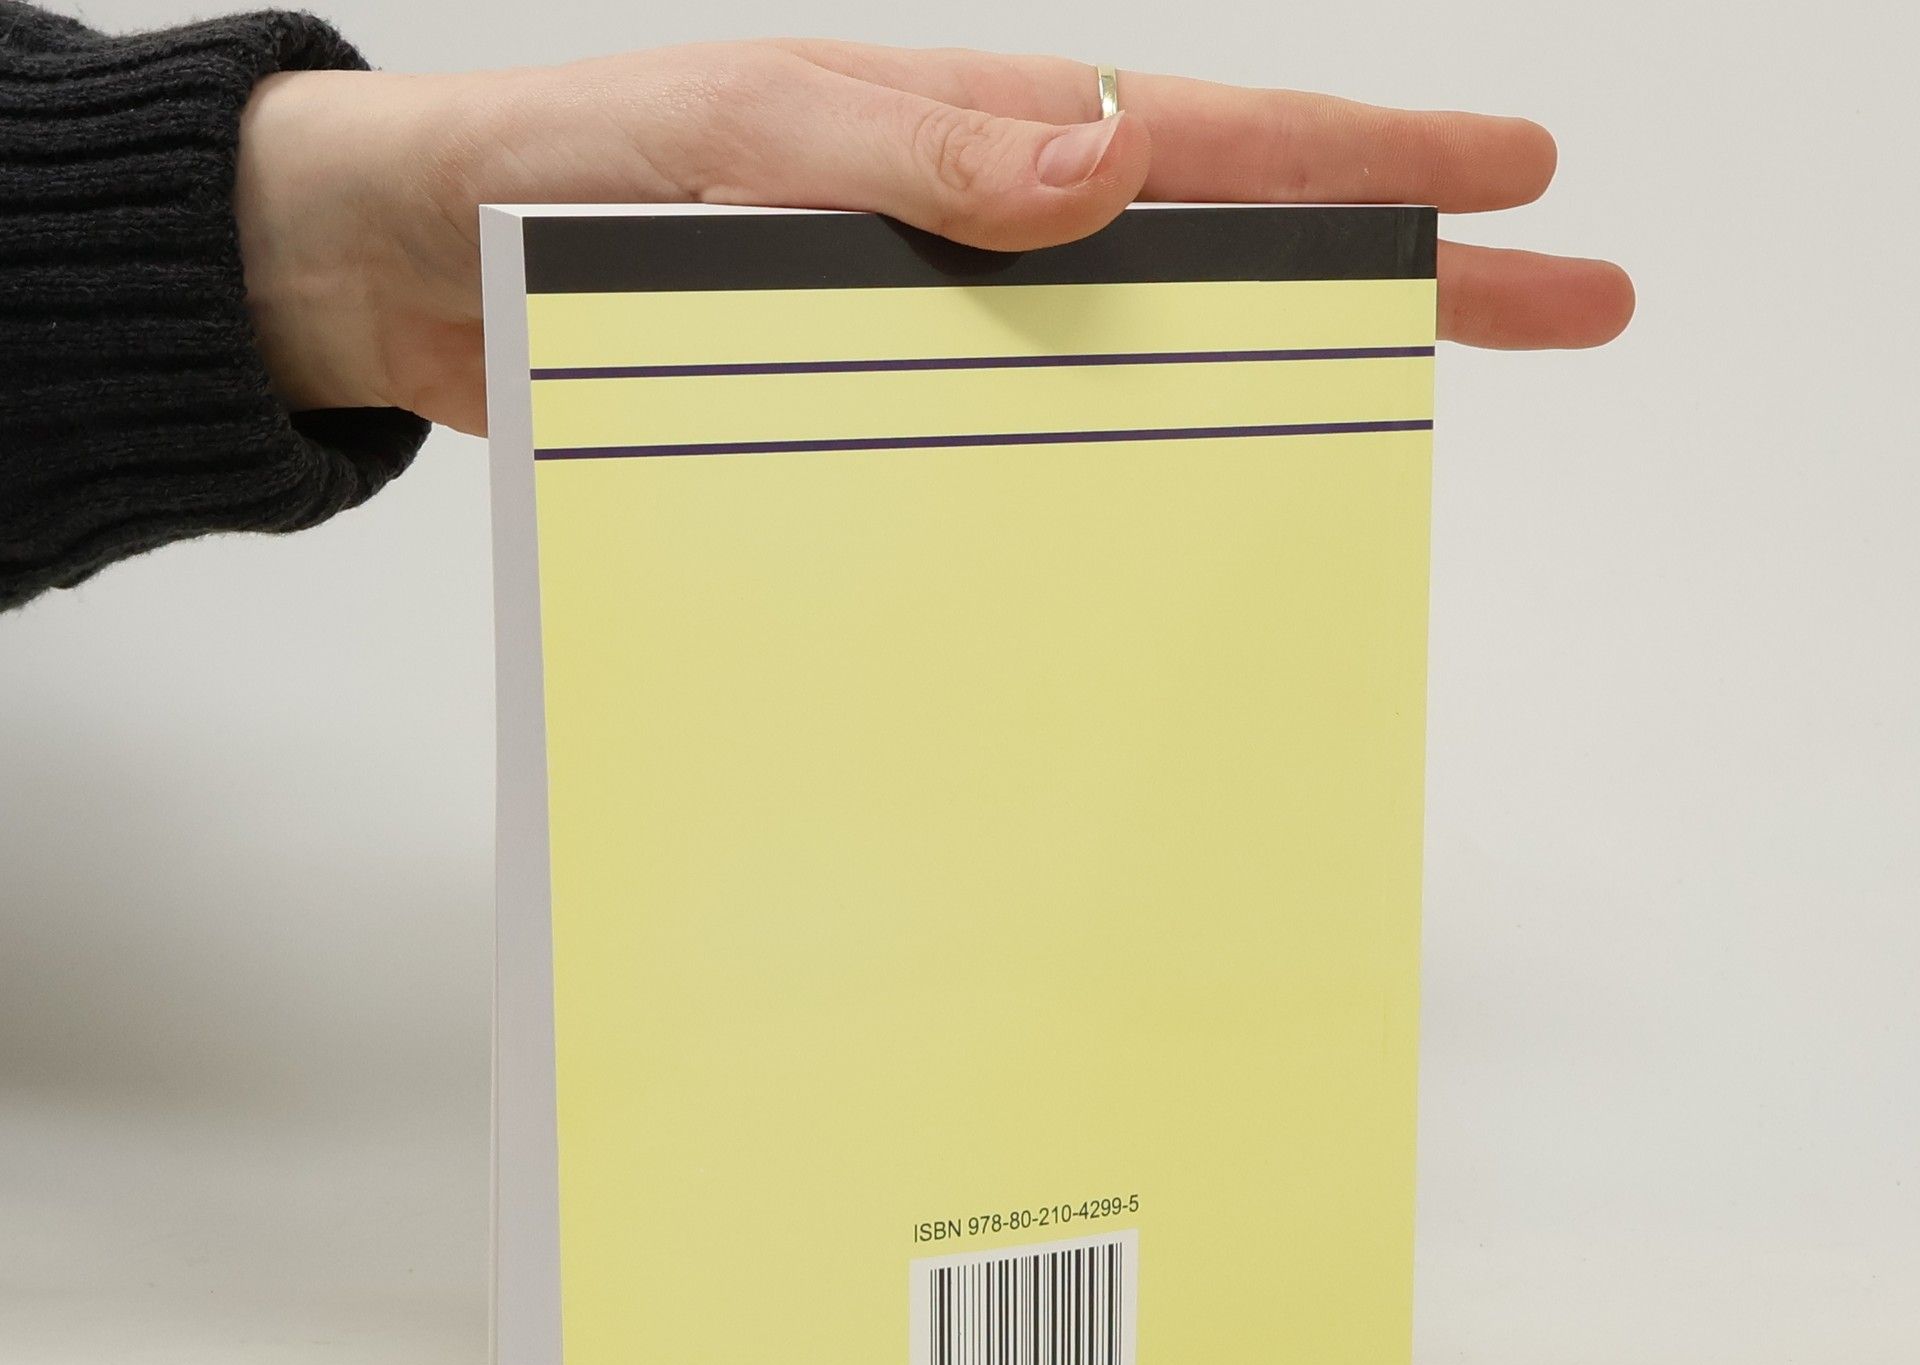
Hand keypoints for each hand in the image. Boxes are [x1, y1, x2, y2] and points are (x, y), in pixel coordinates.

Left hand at [233, 39, 1634, 435]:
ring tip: (1400, 444)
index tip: (1526, 185)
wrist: (414, 280)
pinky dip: (1112, 484)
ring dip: (1277, 399)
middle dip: (1409, 281)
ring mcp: (938, 331)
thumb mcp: (733, 136)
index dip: (1380, 170)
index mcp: (978, 144)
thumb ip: (908, 147)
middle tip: (1570, 306)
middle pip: (1236, 255)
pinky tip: (1169, 535)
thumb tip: (1105, 160)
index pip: (1220, 146)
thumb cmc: (553, 179)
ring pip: (1147, 361)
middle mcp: (982, 238)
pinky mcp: (872, 418)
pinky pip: (1025, 448)